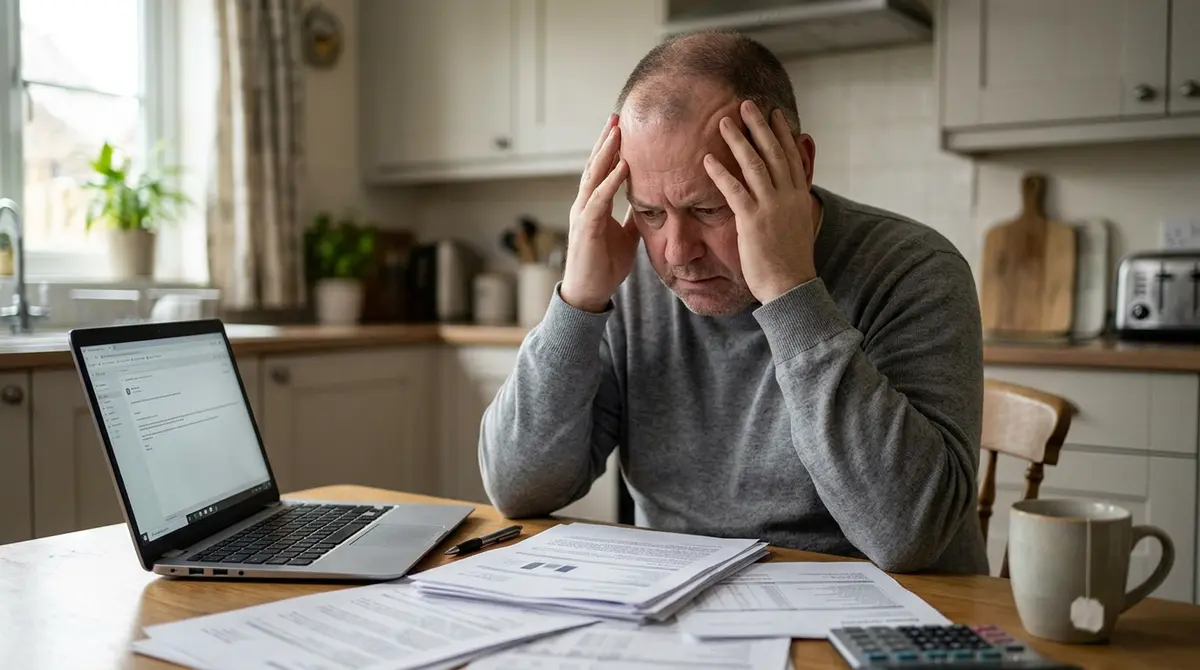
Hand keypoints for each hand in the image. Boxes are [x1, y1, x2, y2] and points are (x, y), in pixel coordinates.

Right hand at [560, 114, 639, 312]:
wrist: (589, 294)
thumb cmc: (604, 266)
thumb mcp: (626, 236)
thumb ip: (633, 217)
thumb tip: (649, 202)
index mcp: (593, 205)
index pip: (602, 170)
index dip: (611, 148)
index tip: (622, 127)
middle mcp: (584, 204)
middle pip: (594, 165)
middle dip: (606, 140)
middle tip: (616, 115)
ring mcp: (583, 214)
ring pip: (594, 176)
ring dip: (606, 152)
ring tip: (617, 131)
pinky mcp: (586, 228)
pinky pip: (599, 200)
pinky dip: (611, 182)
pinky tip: (623, 166)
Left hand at [703, 101, 817, 303]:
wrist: (791, 286)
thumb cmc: (791, 262)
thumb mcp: (798, 227)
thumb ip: (793, 207)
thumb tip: (794, 195)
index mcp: (800, 197)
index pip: (792, 157)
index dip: (782, 133)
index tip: (774, 114)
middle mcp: (788, 197)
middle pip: (774, 152)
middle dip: (759, 126)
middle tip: (747, 104)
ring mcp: (771, 207)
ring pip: (755, 165)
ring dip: (738, 141)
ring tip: (724, 122)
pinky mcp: (753, 221)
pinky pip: (735, 190)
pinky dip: (720, 172)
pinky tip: (707, 159)